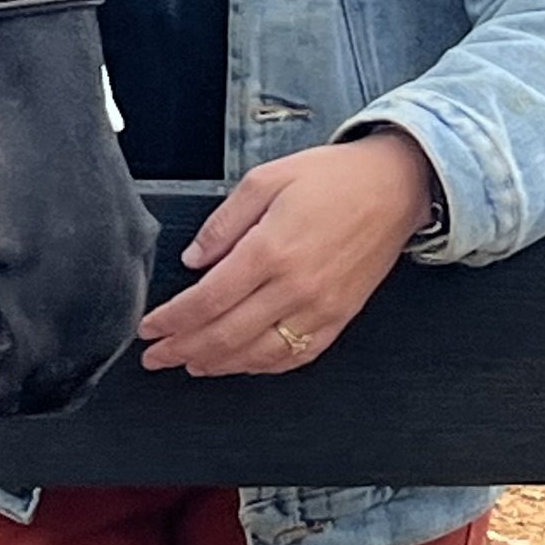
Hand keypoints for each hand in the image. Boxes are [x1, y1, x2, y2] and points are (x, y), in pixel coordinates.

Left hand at [137, 129, 435, 376]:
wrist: (395, 187)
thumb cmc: (332, 178)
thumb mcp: (265, 181)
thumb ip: (223, 223)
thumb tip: (193, 260)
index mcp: (270, 250)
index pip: (207, 300)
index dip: (172, 320)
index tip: (148, 328)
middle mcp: (295, 287)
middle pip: (226, 335)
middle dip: (183, 350)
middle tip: (155, 358)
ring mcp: (321, 308)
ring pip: (259, 354)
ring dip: (219, 364)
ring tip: (189, 364)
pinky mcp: (340, 318)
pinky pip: (297, 355)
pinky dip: (263, 366)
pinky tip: (241, 364)